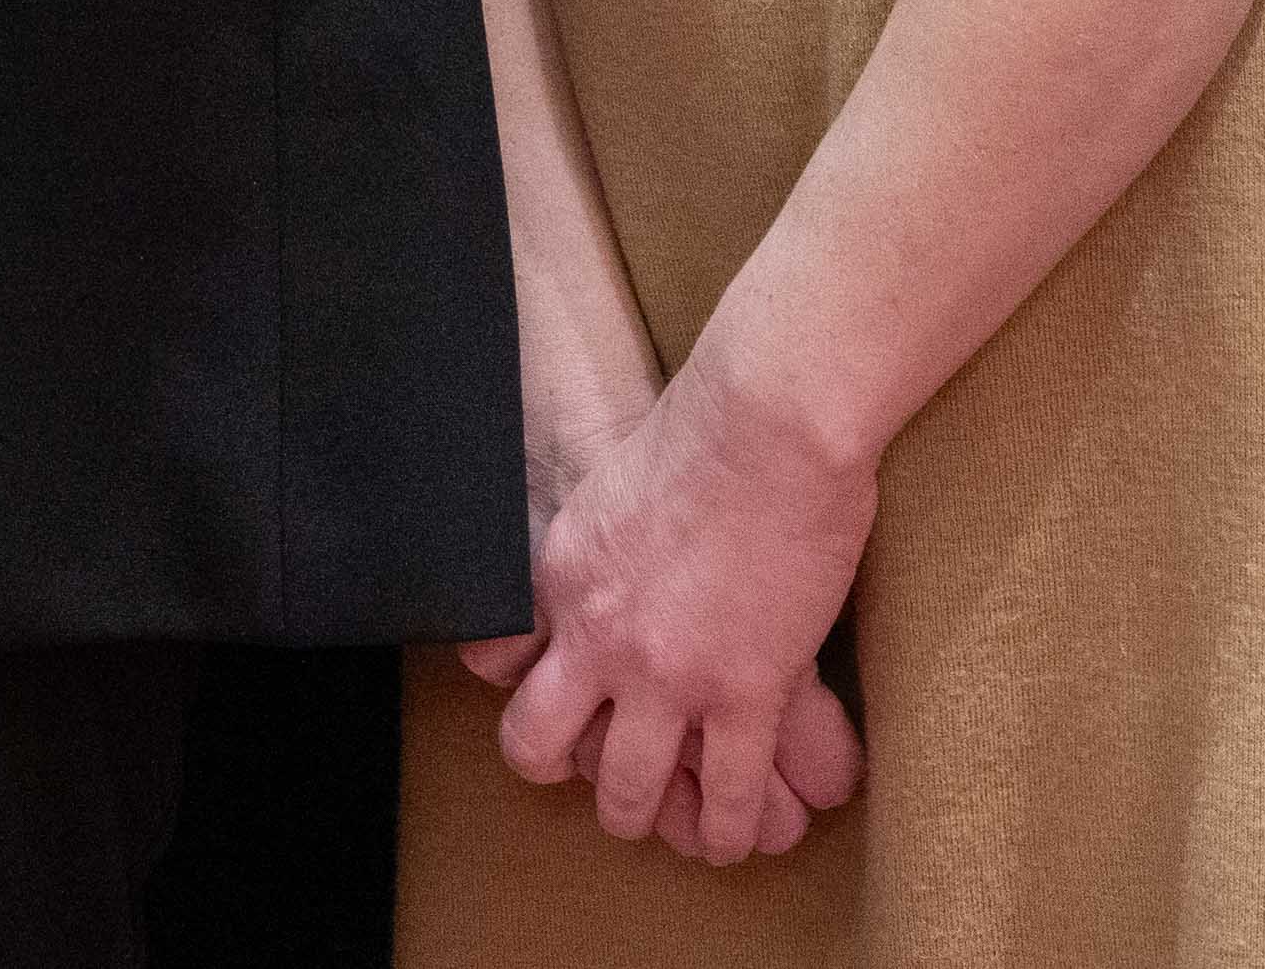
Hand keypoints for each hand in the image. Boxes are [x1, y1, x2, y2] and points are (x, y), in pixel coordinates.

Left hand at [464, 342, 876, 865]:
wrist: (770, 426)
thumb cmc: (707, 431)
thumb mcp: (610, 488)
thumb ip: (597, 546)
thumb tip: (613, 567)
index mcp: (556, 577)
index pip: (494, 664)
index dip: (523, 686)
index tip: (560, 690)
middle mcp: (595, 639)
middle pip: (535, 747)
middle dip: (564, 770)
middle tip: (603, 770)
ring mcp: (666, 676)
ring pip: (628, 792)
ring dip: (645, 813)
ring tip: (674, 821)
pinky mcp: (744, 694)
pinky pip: (729, 796)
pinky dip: (731, 831)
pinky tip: (737, 838)